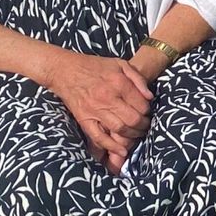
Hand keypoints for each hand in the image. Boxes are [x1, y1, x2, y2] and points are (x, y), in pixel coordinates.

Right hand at [44, 49, 152, 172]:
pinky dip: (111, 146)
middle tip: (145, 126)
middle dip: (144, 126)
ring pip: (120, 129)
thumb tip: (150, 97)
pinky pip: (98, 137)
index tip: (147, 112)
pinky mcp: (84, 119)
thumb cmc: (95, 66)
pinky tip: (122, 151)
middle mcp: (107, 98)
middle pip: (133, 119)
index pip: (142, 105)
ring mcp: (94, 110)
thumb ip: (138, 78)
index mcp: (118, 83)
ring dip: (132, 136)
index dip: (148, 111)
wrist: (65, 70)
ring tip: (137, 134)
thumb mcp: (120, 64)